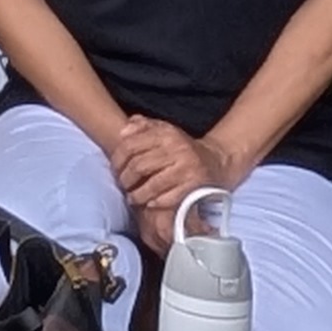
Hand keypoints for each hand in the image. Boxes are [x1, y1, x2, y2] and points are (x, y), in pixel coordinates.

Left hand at [107, 117, 228, 245]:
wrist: (216, 161)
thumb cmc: (182, 148)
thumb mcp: (165, 131)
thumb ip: (143, 126)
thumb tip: (123, 131)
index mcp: (166, 134)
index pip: (130, 146)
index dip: (117, 160)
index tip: (115, 170)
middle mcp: (177, 149)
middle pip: (138, 166)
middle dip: (125, 180)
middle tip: (122, 186)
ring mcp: (186, 169)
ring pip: (151, 185)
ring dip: (137, 194)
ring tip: (132, 198)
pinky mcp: (194, 186)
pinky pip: (168, 197)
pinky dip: (155, 202)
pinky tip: (149, 204)